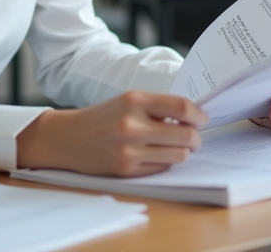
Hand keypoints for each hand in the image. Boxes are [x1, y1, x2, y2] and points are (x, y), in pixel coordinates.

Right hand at [17, 91, 206, 176]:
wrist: (69, 138)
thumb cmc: (103, 117)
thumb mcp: (128, 100)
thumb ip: (158, 106)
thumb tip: (193, 116)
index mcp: (135, 100)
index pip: (182, 107)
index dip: (199, 115)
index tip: (202, 119)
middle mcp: (132, 124)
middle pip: (186, 135)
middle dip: (196, 137)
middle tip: (193, 136)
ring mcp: (129, 150)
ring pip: (178, 155)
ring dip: (182, 151)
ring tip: (175, 146)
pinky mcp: (127, 169)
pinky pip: (162, 168)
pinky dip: (164, 162)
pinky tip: (154, 154)